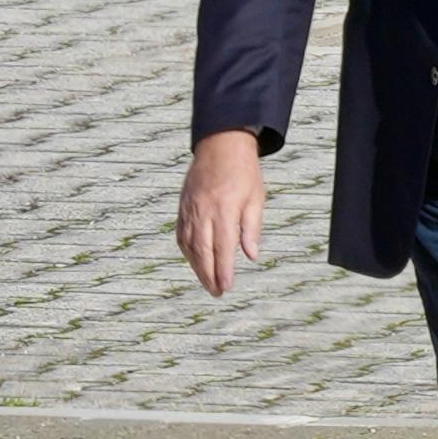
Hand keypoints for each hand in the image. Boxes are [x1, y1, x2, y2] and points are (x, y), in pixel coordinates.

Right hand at [174, 129, 265, 296]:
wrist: (220, 145)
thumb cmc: (243, 172)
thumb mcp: (256, 198)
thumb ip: (252, 228)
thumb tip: (251, 255)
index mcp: (224, 209)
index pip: (223, 247)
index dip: (223, 270)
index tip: (226, 287)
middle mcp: (203, 211)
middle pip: (202, 251)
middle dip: (208, 275)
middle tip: (216, 293)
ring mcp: (190, 209)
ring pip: (189, 245)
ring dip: (197, 267)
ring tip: (207, 283)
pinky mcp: (183, 206)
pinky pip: (181, 234)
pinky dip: (187, 251)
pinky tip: (194, 261)